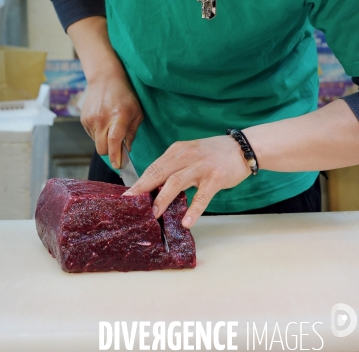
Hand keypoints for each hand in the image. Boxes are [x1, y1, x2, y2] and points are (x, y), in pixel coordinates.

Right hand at [81, 74, 143, 168]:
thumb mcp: (136, 113)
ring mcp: (91, 120)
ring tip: (111, 126)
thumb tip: (126, 150)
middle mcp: (102, 119)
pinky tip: (104, 121)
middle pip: (102, 149)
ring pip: (96, 143)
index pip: (114, 142)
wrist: (105, 79)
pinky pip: (92, 135)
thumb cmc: (125, 96)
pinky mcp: (84, 120)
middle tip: (118, 148)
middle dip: (110, 152)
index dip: (116, 156)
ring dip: (104, 141)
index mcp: (118, 117)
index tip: (118, 165)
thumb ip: (132, 133)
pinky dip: (98, 133)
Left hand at [124, 136, 250, 227]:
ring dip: (163, 198)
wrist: (243, 147)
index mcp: (178, 151)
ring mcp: (201, 166)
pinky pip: (203, 196)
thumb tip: (155, 187)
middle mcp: (186, 156)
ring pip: (176, 182)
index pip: (154, 167)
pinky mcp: (216, 177)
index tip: (126, 196)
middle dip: (143, 189)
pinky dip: (194, 209)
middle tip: (130, 204)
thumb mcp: (190, 154)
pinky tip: (187, 222)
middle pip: (160, 172)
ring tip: (153, 214)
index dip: (140, 181)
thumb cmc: (213, 154)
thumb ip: (174, 167)